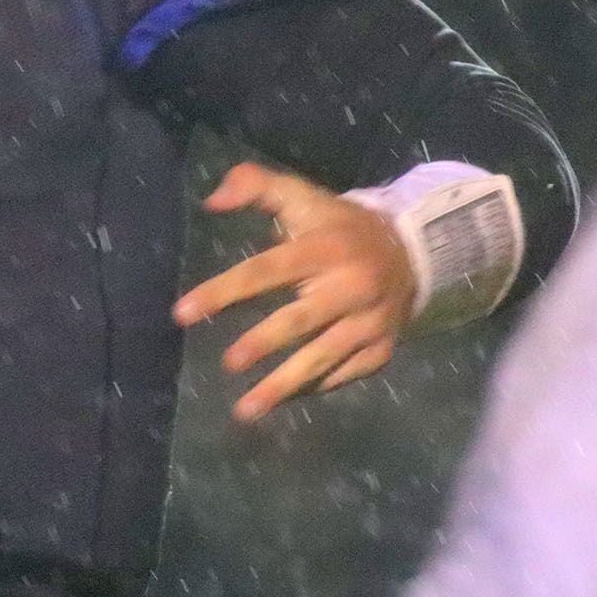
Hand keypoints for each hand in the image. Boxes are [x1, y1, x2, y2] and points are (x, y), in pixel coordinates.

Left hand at [173, 163, 419, 421]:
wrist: (413, 252)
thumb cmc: (340, 227)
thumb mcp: (303, 197)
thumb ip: (256, 186)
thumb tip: (211, 200)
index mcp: (325, 249)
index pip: (267, 270)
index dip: (225, 290)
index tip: (183, 312)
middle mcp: (350, 287)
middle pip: (300, 320)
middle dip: (263, 343)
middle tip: (228, 363)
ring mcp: (369, 322)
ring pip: (323, 357)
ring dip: (283, 385)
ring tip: (245, 409)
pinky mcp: (382, 349)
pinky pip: (343, 374)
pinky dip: (313, 388)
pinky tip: (284, 400)